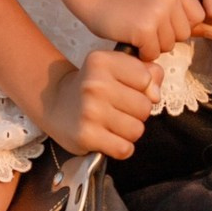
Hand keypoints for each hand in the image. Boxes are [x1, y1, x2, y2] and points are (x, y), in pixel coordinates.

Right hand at [38, 50, 162, 159]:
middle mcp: (95, 84)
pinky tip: (109, 138)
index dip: (142, 87)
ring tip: (113, 123)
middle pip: (145, 107)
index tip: (126, 89)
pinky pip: (124, 149)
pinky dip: (121, 147)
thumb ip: (146, 72)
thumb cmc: (94, 85)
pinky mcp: (86, 136)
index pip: (147, 78)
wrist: (56, 103)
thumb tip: (155, 94)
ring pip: (137, 130)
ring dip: (129, 131)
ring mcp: (90, 111)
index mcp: (102, 61)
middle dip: (137, 112)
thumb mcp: (116, 67)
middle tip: (118, 108)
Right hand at [78, 0, 205, 61]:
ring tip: (138, 28)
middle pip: (183, 34)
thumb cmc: (132, 4)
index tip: (160, 16)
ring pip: (169, 45)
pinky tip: (132, 36)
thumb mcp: (164, 5)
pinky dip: (143, 51)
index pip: (197, 19)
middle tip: (146, 22)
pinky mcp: (143, 28)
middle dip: (166, 36)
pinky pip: (154, 53)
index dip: (179, 24)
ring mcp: (157, 12)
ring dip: (153, 44)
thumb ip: (193, 20)